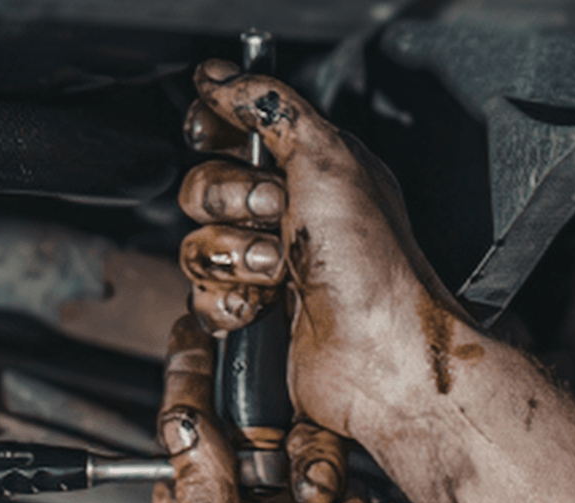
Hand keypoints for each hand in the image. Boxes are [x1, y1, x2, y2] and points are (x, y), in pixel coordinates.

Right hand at [178, 60, 465, 439]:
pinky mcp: (248, 313)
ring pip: (195, 245)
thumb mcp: (328, 157)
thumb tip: (221, 76)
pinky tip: (261, 307)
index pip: (233, 132)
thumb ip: (270, 107)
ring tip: (278, 272)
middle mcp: (286, 216)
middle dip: (230, 203)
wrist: (379, 353)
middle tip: (274, 215)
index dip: (214, 132)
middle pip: (200, 189)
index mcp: (309, 169)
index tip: (210, 133)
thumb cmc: (372, 264)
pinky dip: (226, 302)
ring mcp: (265, 267)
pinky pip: (199, 296)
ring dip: (233, 258)